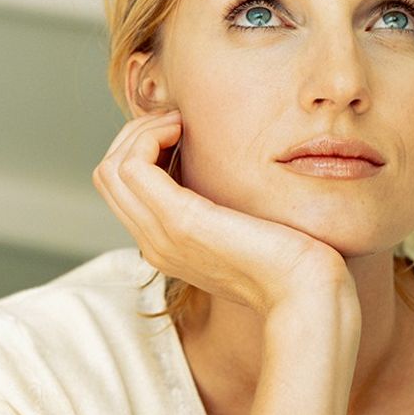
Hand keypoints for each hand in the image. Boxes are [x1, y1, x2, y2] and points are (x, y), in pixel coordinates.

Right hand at [92, 110, 353, 316]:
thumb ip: (220, 213)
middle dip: (134, 135)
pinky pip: (131, 167)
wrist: (306, 292)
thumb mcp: (243, 232)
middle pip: (107, 175)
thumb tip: (216, 174)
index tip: (180, 134)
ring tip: (178, 124)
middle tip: (176, 122)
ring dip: (140, 132)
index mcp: (164, 247)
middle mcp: (153, 243)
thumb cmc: (290, 262)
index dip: (141, 151)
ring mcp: (160, 234)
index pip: (119, 190)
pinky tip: (182, 130)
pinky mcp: (178, 220)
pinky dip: (149, 137)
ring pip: (110, 168)